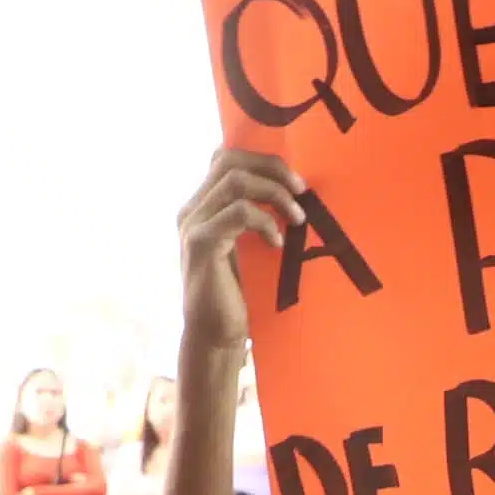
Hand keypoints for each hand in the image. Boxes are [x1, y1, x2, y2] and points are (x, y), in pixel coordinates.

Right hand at [178, 148, 303, 350]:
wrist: (216, 336)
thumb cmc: (240, 295)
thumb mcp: (251, 247)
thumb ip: (257, 218)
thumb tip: (297, 193)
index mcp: (203, 206)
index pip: (226, 158)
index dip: (262, 159)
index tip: (294, 181)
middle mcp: (193, 209)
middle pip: (229, 159)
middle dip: (272, 168)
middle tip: (301, 190)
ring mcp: (193, 224)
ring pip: (235, 181)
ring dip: (275, 194)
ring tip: (296, 218)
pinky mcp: (201, 243)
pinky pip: (238, 213)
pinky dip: (264, 222)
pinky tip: (276, 242)